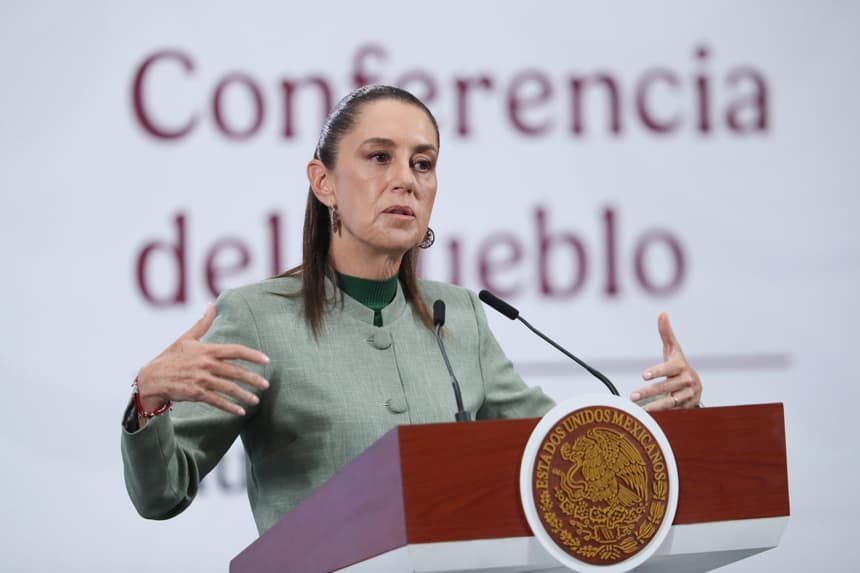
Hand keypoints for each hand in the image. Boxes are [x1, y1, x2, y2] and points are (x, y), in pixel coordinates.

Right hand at [136, 304, 269, 417]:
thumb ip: (202, 323)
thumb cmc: (170, 357)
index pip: (235, 350)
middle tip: (266, 385)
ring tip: (255, 401)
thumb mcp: (186, 338)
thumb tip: (212, 305)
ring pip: (227, 388)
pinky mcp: (195, 393)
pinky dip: (228, 407)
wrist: (151, 378)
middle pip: (235, 371)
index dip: (252, 355)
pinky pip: (216, 401)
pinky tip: (240, 412)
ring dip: (243, 395)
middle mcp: (205, 364)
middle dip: (252, 379)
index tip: (267, 361)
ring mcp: (200, 379)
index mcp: (206, 350)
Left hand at [630, 312, 701, 410]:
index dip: (657, 372)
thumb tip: (662, 313)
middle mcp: (686, 382)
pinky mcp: (686, 408)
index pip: (668, 369)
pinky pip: (673, 413)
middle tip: (633, 396)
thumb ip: (666, 333)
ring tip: (639, 411)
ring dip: (654, 408)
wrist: (695, 385)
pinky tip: (648, 419)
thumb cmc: (678, 365)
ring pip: (670, 403)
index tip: (643, 375)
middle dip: (649, 392)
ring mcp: (687, 396)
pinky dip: (661, 416)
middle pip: (666, 388)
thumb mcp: (673, 349)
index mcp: (681, 366)